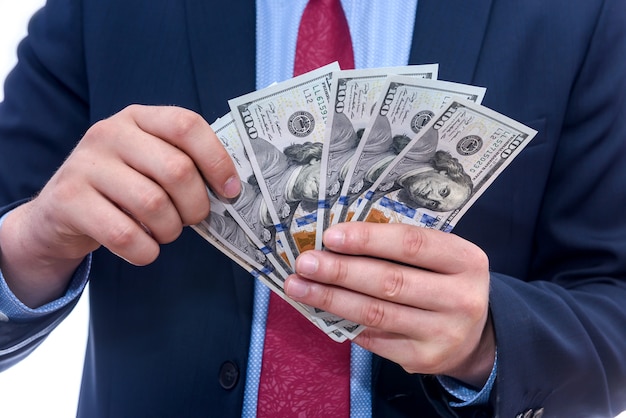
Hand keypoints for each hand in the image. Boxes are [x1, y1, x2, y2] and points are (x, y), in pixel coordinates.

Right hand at [0, 105, 239, 306]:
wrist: (60, 213)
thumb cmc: (122, 189)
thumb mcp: (149, 164)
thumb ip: (185, 165)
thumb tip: (231, 190)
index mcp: (138, 118)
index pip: (187, 126)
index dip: (217, 160)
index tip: (230, 191)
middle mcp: (110, 133)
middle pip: (177, 170)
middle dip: (196, 206)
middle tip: (193, 219)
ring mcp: (86, 164)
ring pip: (153, 204)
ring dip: (170, 230)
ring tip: (165, 232)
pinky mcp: (69, 200)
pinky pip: (125, 234)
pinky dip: (145, 251)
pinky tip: (145, 248)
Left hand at [284, 221, 494, 386]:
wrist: (473, 336)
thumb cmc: (443, 283)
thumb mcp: (438, 259)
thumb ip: (400, 249)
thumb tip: (336, 241)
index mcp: (466, 260)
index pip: (411, 244)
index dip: (367, 239)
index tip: (330, 236)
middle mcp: (460, 298)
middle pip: (389, 281)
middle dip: (340, 271)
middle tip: (305, 263)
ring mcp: (443, 333)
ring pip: (376, 313)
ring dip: (331, 298)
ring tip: (299, 287)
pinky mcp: (423, 359)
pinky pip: (373, 339)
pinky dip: (342, 322)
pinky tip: (319, 310)